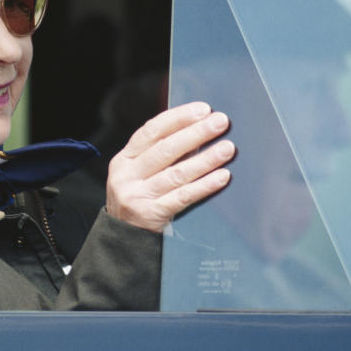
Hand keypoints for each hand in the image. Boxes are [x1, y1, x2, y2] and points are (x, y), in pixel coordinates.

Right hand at [105, 102, 235, 231]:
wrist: (124, 241)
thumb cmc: (139, 200)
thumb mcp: (138, 174)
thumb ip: (160, 154)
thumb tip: (198, 129)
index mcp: (123, 160)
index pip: (151, 131)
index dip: (178, 118)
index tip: (202, 109)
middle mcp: (126, 176)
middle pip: (165, 150)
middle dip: (196, 133)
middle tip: (220, 122)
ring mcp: (136, 196)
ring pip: (176, 173)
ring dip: (205, 159)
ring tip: (227, 148)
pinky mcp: (150, 215)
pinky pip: (182, 197)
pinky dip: (204, 185)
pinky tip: (222, 177)